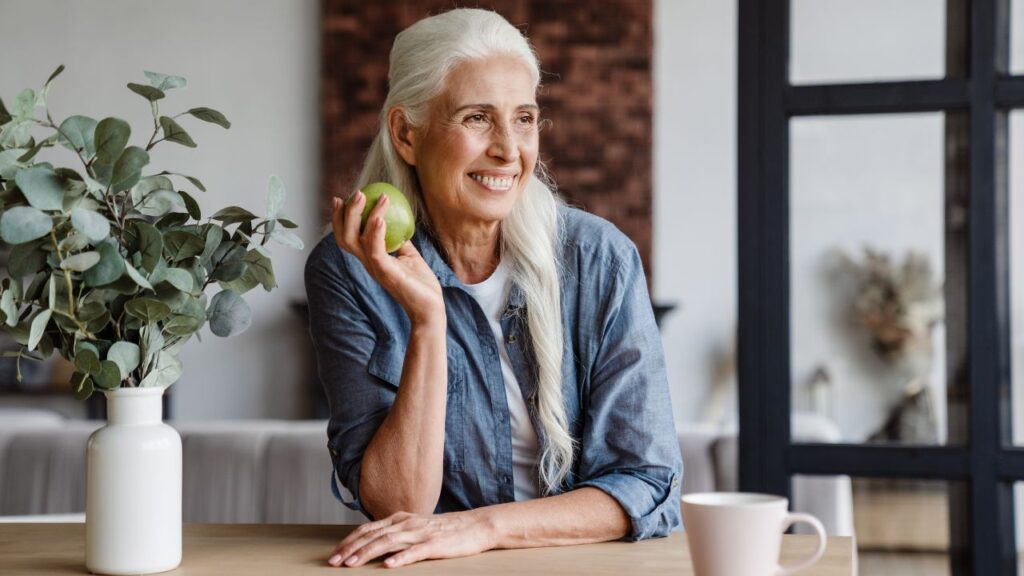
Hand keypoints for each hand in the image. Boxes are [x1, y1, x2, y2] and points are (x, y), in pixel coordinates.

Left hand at [327, 510, 494, 567]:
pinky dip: (401, 558)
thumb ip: (396, 532)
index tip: (334, 555)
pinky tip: (389, 566)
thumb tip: (373, 542)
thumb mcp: (415, 527)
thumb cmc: (445, 530)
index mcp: (400, 519)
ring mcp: (421, 533)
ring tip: (352, 564)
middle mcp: (407, 523)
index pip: (368, 529)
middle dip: (351, 549)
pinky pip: (415, 551)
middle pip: (373, 535)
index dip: (349, 541)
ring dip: (368, 553)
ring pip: (389, 542)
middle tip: (334, 562)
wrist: (475, 526)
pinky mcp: (435, 544)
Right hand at [332, 192, 443, 324]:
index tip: (341, 198)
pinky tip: (381, 217)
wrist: (430, 307)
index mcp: (370, 259)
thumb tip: (399, 220)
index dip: (340, 218)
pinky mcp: (385, 272)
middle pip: (344, 237)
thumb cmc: (420, 283)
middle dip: (344, 214)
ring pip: (356, 240)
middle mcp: (368, 263)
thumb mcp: (409, 256)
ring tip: (375, 197)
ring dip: (363, 215)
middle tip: (357, 193)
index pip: (347, 237)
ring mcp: (375, 268)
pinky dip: (375, 232)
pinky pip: (375, 250)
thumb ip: (399, 241)